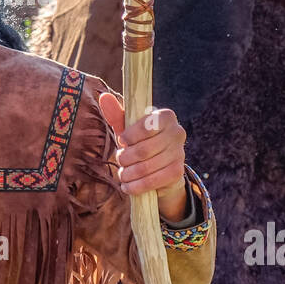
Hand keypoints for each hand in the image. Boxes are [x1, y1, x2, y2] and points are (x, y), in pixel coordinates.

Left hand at [97, 93, 187, 220]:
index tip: (121, 140)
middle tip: (120, 160)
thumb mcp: (129, 129)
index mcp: (166, 116)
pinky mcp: (178, 172)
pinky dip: (136, 186)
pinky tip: (128, 186)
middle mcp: (178, 132)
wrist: (160, 166)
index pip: (147, 125)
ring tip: (122, 174)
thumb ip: (117, 114)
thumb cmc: (141, 141)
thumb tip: (104, 97)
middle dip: (125, 158)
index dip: (130, 136)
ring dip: (128, 174)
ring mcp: (180, 153)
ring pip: (146, 167)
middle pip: (143, 150)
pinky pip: (153, 181)